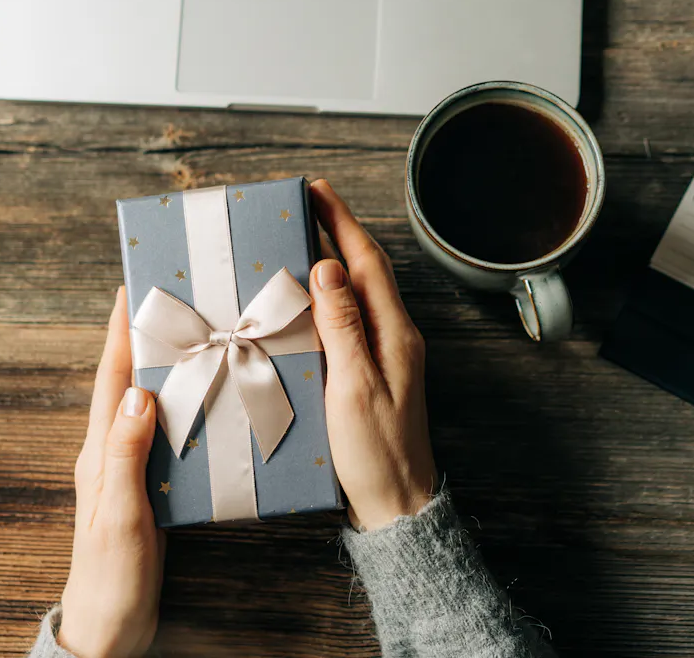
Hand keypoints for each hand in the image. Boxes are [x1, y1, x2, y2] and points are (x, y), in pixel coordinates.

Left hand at [59, 287, 163, 657]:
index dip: (119, 334)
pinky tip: (204, 402)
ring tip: (192, 339)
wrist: (112, 626)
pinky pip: (164, 435)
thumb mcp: (121, 514)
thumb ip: (127, 454)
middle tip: (171, 303)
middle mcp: (111, 453)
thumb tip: (139, 394)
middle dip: (144, 340)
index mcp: (99, 453)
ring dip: (165, 370)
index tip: (130, 291)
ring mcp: (130, 470)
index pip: (110, 380)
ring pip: (149, 406)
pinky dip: (182, 409)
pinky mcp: (149, 488)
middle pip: (128, 383)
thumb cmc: (109, 575)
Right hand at [309, 179, 437, 531]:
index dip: (342, 223)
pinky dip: (325, 301)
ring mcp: (383, 354)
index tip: (317, 190)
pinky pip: (347, 322)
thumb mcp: (355, 385)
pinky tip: (303, 303)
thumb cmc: (376, 451)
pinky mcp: (369, 373)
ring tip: (298, 241)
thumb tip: (329, 267)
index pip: (367, 263)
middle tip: (303, 205)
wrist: (394, 502)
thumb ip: (343, 325)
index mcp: (395, 332)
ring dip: (330, 263)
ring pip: (355, 294)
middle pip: (364, 271)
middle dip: (335, 233)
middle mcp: (393, 336)